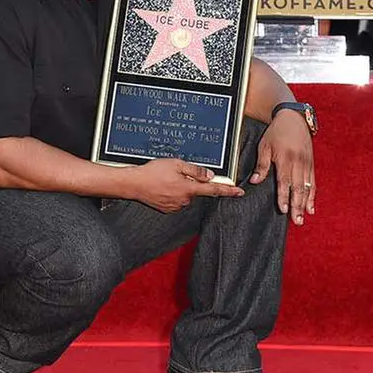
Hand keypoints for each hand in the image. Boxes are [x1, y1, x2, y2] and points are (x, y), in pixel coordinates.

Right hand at [128, 159, 243, 212]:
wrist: (134, 184)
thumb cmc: (153, 172)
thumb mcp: (177, 164)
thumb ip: (196, 170)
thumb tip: (210, 176)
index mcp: (189, 189)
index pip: (214, 191)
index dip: (228, 191)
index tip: (239, 192)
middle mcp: (184, 200)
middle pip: (196, 191)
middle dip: (191, 182)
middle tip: (176, 173)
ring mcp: (175, 206)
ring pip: (186, 195)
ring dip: (181, 187)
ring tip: (166, 178)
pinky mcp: (167, 208)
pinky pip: (176, 199)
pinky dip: (173, 192)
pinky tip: (163, 185)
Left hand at [250, 111, 314, 224]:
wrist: (294, 118)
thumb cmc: (276, 132)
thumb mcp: (265, 146)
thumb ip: (261, 165)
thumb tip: (254, 181)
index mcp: (285, 159)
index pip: (284, 182)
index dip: (284, 196)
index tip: (284, 209)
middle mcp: (298, 163)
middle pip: (298, 188)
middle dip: (297, 206)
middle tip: (296, 221)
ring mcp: (307, 164)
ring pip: (307, 187)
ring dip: (306, 204)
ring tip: (304, 217)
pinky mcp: (311, 164)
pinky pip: (313, 182)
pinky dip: (313, 195)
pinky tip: (311, 207)